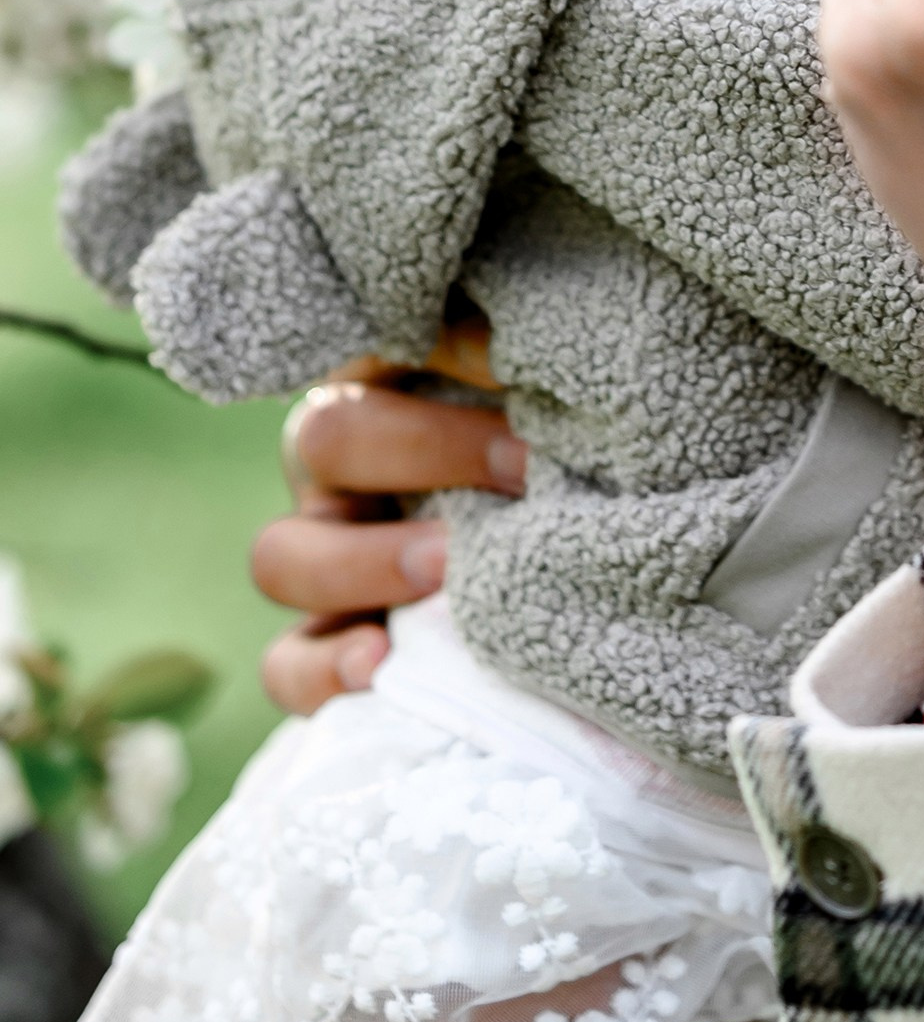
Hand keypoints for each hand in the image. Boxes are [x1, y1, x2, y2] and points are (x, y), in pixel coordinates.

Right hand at [252, 322, 526, 716]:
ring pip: (280, 555)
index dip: (443, 422)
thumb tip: (506, 352)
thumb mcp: (510, 392)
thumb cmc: (526, 445)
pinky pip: (284, 663)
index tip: (530, 451)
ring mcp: (317, 557)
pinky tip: (379, 665)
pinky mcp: (321, 643)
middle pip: (322, 443)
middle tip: (509, 489)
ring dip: (363, 563)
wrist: (546, 552)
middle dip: (422, 461)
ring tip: (444, 575)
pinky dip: (322, 669)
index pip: (385, 370)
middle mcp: (332, 466)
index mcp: (376, 387)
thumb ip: (495, 361)